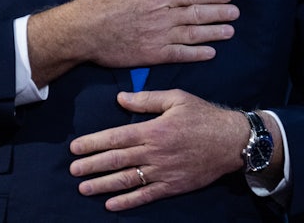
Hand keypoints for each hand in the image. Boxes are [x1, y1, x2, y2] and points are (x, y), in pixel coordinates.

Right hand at [28, 0, 237, 84]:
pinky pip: (179, 54)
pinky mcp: (151, 55)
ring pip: (193, 34)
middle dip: (219, 13)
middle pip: (197, 14)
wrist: (81, 33)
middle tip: (235, 12)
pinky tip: (210, 52)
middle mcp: (161, 18)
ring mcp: (158, 38)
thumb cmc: (96, 3)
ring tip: (230, 31)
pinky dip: (196, 54)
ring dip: (213, 33)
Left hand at [69, 89, 247, 210]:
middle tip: (72, 170)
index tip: (75, 148)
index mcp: (153, 130)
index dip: (93, 143)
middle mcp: (154, 152)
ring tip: (84, 188)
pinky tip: (110, 204)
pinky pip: (146, 196)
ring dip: (103, 185)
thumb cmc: (204, 116)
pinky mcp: (172, 186)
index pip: (115, 138)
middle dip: (91, 166)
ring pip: (127, 180)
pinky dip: (127, 201)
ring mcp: (163, 172)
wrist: (231, 141)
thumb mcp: (177, 98)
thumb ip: (147, 99)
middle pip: (116, 160)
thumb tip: (120, 98)